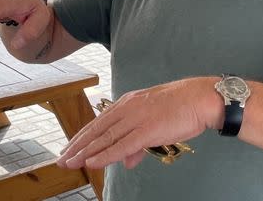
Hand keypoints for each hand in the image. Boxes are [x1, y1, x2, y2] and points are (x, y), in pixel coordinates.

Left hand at [58, 77, 221, 169]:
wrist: (200, 98)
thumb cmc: (181, 108)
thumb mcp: (155, 122)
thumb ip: (138, 142)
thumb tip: (127, 160)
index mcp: (129, 102)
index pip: (99, 121)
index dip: (82, 136)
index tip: (69, 147)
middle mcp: (128, 108)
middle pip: (97, 129)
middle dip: (78, 146)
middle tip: (61, 159)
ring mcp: (137, 118)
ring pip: (105, 138)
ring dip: (86, 152)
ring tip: (71, 163)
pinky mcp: (147, 129)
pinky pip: (121, 145)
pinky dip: (105, 155)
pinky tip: (92, 162)